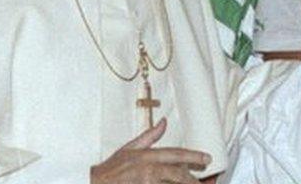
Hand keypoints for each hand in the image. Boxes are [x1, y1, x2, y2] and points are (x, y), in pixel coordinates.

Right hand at [90, 118, 210, 183]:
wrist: (93, 183)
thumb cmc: (110, 170)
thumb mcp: (129, 148)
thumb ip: (149, 136)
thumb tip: (164, 122)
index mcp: (145, 155)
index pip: (174, 154)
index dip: (193, 156)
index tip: (207, 158)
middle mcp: (147, 168)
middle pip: (176, 173)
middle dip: (191, 179)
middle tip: (202, 182)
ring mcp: (144, 181)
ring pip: (171, 183)